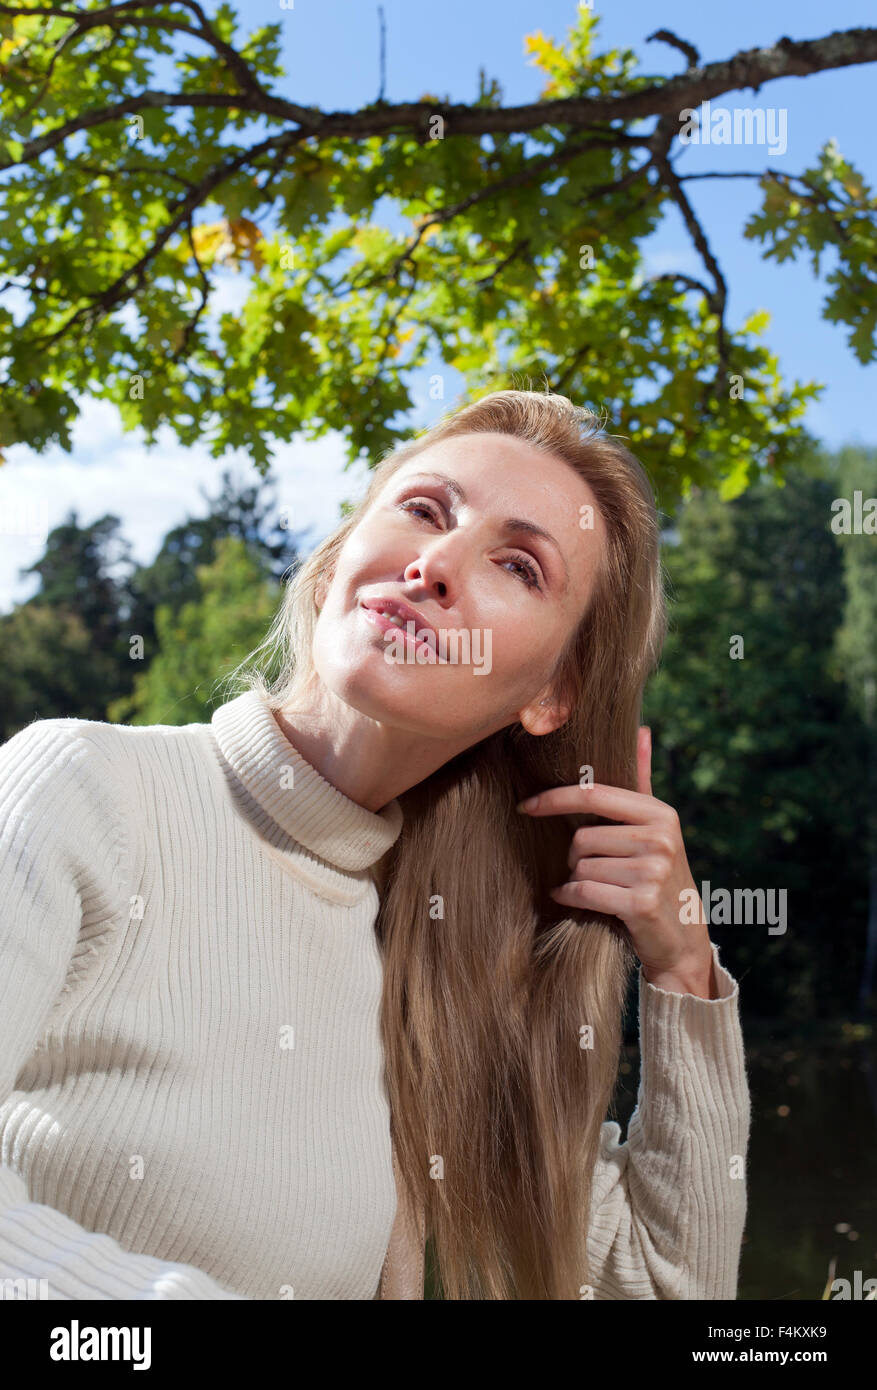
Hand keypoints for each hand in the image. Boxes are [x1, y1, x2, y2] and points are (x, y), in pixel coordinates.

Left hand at [517, 727, 714, 997]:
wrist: (683, 942)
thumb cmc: (659, 880)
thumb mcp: (657, 830)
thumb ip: (643, 782)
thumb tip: (642, 730)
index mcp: (660, 815)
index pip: (595, 795)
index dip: (555, 799)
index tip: (525, 806)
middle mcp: (660, 838)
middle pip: (582, 838)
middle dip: (576, 858)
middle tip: (595, 872)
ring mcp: (652, 871)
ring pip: (580, 866)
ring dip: (578, 880)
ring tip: (601, 889)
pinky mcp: (640, 902)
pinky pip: (582, 891)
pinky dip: (571, 897)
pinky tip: (579, 901)